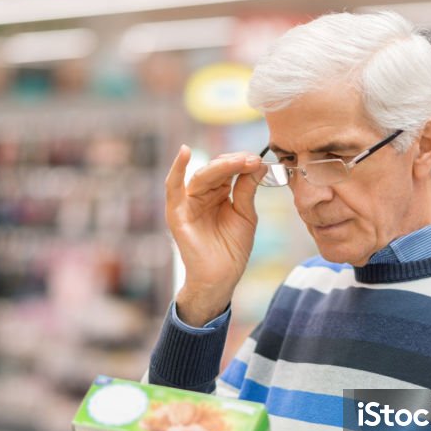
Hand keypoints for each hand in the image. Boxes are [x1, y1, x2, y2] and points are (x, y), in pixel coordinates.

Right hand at [165, 146, 263, 325]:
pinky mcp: (177, 213)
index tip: (258, 160)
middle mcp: (201, 195)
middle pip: (216, 170)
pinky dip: (176, 169)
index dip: (242, 163)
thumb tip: (257, 164)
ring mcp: (187, 203)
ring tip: (239, 161)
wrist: (221, 278)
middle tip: (252, 160)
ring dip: (221, 166)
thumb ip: (247, 190)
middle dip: (234, 163)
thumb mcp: (245, 215)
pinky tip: (185, 152)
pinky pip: (173, 187)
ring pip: (202, 176)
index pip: (227, 170)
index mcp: (218, 194)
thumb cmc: (232, 250)